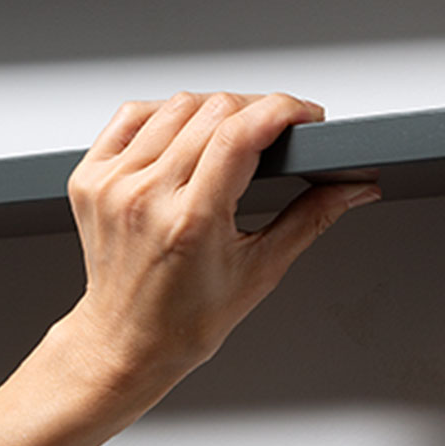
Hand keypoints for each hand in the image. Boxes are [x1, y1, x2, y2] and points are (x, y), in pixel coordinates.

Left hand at [0, 91, 377, 445]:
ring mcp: (113, 183)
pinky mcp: (91, 175)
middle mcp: (146, 196)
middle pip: (212, 111)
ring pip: (175, 105)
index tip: (306, 115)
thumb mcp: (262, 270)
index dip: (282, 110)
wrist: (129, 340)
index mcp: (191, 222)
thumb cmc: (188, 318)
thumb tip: (353, 189)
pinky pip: (133, 115)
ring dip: (215, 109)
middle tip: (279, 130)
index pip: (240, 134)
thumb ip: (310, 219)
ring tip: (234, 136)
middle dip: (257, 109)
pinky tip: (186, 135)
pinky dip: (167, 114)